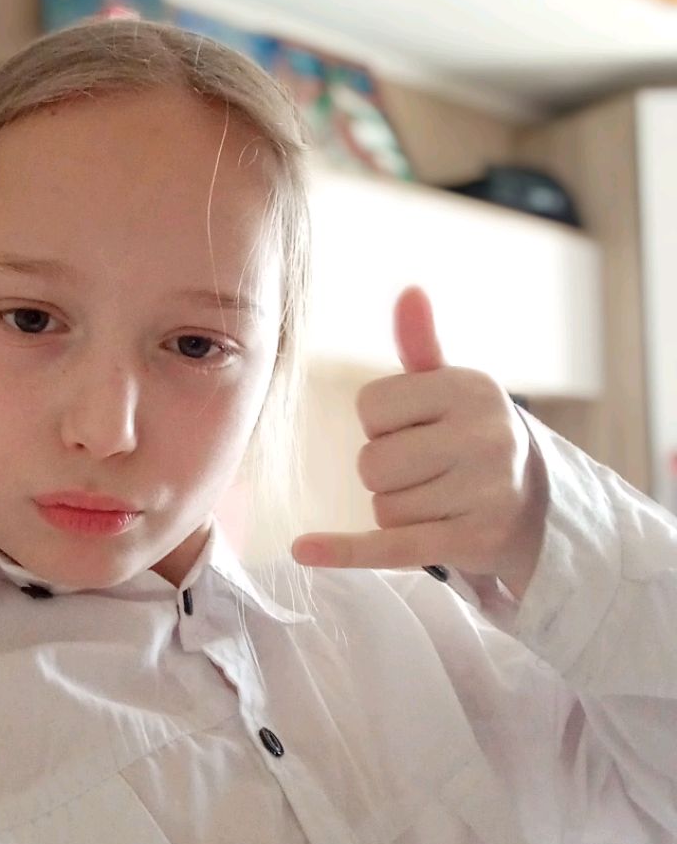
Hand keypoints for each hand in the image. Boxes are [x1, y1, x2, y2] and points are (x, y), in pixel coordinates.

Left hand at [291, 286, 548, 600]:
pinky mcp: (473, 541)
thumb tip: (409, 292)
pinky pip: (390, 546)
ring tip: (442, 500)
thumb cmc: (476, 438)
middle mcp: (484, 436)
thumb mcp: (453, 389)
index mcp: (472, 388)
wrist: (539, 508)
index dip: (383, 424)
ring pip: (381, 507)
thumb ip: (421, 345)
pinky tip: (303, 549)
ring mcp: (483, 492)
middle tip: (432, 472)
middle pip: (371, 462)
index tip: (421, 429)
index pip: (370, 406)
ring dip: (399, 511)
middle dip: (388, 473)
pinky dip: (345, 551)